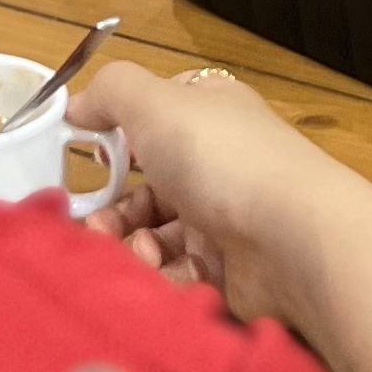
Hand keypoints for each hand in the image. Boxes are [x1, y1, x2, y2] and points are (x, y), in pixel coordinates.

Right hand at [72, 60, 371, 371]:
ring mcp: (225, 221)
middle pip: (147, 189)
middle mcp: (218, 165)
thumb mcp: (156, 103)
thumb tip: (76, 104)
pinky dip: (155, 277)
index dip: (113, 140)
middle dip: (110, 210)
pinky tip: (149, 272)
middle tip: (88, 228)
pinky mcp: (228, 274)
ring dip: (128, 245)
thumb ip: (110, 93)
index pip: (152, 123)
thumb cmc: (223, 160)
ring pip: (156, 237)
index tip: (80, 162)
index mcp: (208, 116)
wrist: (294, 241)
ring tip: (126, 253)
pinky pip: (174, 276)